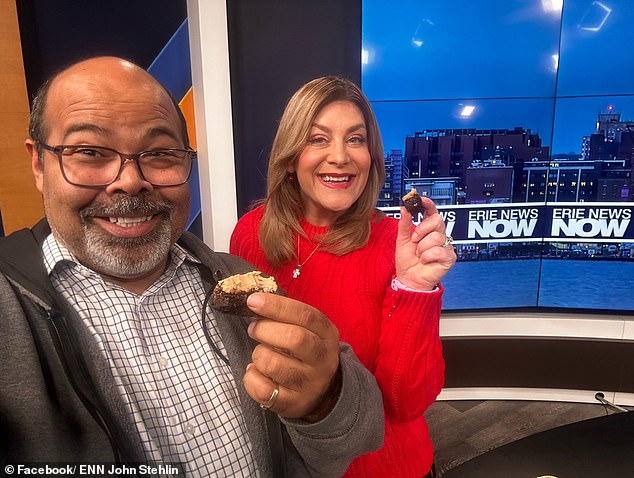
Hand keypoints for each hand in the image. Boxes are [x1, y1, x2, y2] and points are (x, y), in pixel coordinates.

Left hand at [243, 292, 340, 420]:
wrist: (324, 392)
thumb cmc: (306, 352)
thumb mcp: (308, 329)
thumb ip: (287, 315)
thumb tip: (255, 300)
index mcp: (327, 334)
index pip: (305, 315)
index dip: (276, 306)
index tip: (253, 301)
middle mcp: (322, 359)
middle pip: (293, 338)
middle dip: (264, 330)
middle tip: (254, 329)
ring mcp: (309, 384)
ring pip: (273, 364)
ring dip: (258, 354)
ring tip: (260, 353)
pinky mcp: (293, 404)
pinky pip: (263, 390)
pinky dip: (251, 377)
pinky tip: (256, 371)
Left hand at [395, 197, 456, 290]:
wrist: (408, 279)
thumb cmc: (407, 261)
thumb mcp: (402, 239)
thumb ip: (404, 223)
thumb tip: (404, 208)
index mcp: (427, 229)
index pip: (432, 212)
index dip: (428, 204)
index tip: (420, 199)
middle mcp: (438, 235)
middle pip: (437, 220)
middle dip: (422, 230)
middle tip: (414, 239)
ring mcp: (445, 245)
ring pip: (436, 237)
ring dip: (422, 247)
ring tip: (419, 255)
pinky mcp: (449, 257)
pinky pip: (438, 250)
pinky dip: (427, 256)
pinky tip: (425, 261)